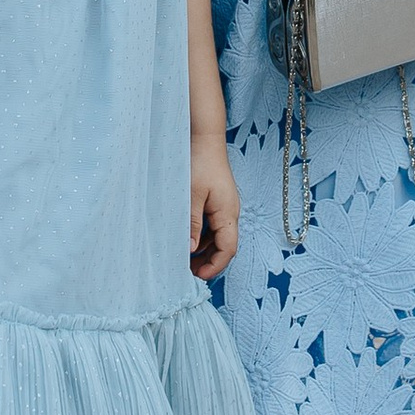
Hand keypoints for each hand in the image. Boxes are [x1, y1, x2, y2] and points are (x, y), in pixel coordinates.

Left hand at [189, 138, 238, 278]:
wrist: (204, 138)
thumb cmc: (199, 163)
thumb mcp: (191, 195)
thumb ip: (191, 223)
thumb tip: (189, 250)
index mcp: (227, 214)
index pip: (227, 249)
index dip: (215, 266)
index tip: (198, 276)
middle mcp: (230, 213)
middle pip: (224, 246)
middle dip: (209, 262)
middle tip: (188, 272)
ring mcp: (224, 207)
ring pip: (218, 238)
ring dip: (204, 250)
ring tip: (185, 258)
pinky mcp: (218, 202)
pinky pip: (213, 226)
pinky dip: (202, 237)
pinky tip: (187, 239)